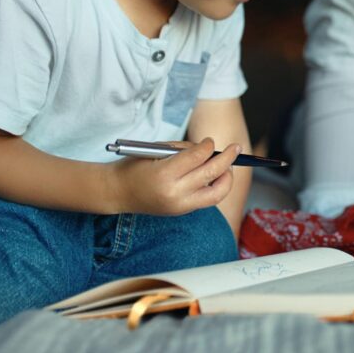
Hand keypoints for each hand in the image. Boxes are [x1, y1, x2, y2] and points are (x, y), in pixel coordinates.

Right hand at [107, 138, 239, 215]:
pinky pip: (207, 200)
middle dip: (227, 158)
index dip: (208, 146)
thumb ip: (183, 150)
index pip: (197, 156)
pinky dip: (216, 187)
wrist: (117, 192)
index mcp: (164, 174)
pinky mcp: (182, 211)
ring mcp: (180, 205)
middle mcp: (175, 193)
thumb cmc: (134, 166)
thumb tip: (209, 148)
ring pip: (216, 193)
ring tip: (230, 166)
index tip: (210, 140)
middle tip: (236, 148)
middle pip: (211, 173)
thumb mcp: (156, 150)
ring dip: (227, 177)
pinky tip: (217, 177)